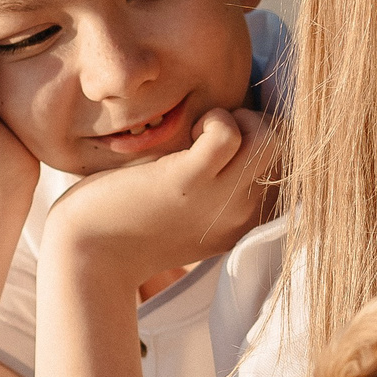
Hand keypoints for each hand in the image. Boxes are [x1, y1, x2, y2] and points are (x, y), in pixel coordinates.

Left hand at [42, 106, 276, 283]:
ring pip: (269, 140)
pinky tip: (188, 132)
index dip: (263, 143)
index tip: (228, 145)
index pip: (287, 170)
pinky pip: (227, 133)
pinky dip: (214, 119)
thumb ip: (219, 188)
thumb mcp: (190, 212)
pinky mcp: (188, 181)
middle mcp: (243, 215)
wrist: (89, 257)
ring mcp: (220, 201)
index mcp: (245, 223)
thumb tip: (236, 136)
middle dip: (257, 124)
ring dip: (239, 119)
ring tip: (203, 132)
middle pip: (285, 150)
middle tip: (214, 133)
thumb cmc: (130, 225)